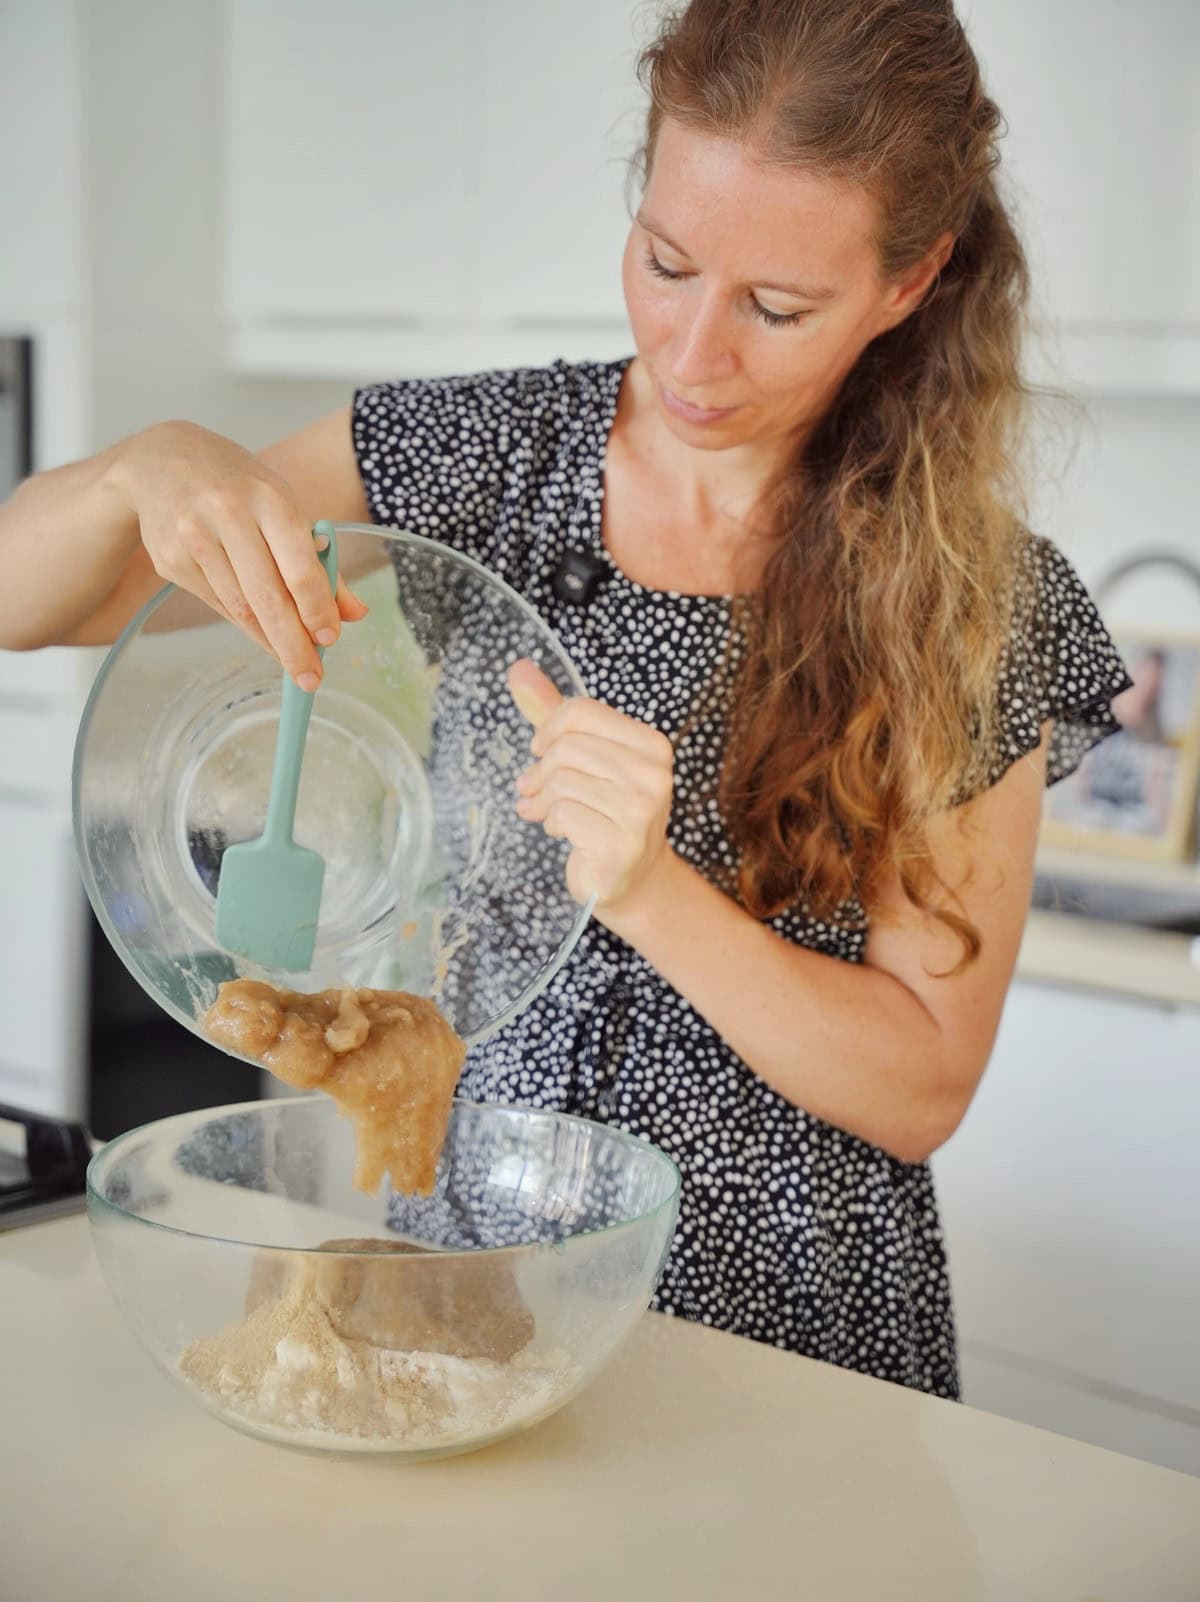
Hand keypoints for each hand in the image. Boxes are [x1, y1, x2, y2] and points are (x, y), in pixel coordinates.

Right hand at [115, 421, 367, 687]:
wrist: (160, 462)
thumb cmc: (238, 486)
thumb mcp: (283, 507)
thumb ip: (320, 562)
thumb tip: (354, 614)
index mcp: (269, 499)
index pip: (299, 567)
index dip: (316, 609)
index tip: (330, 640)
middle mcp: (229, 516)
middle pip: (267, 597)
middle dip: (293, 644)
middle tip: (311, 678)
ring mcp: (194, 538)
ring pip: (240, 607)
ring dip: (270, 640)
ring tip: (293, 659)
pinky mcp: (171, 560)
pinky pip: (217, 604)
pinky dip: (245, 624)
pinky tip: (262, 634)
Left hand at [507, 659, 674, 914]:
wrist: (632, 878)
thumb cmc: (607, 810)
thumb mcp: (586, 756)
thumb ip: (554, 713)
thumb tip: (517, 668)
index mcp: (653, 745)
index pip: (582, 712)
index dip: (549, 728)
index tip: (541, 749)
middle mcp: (654, 776)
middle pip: (568, 747)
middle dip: (541, 769)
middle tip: (534, 787)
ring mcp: (640, 813)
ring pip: (561, 781)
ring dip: (542, 799)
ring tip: (543, 810)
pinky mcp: (619, 845)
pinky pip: (562, 814)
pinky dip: (551, 822)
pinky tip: (561, 831)